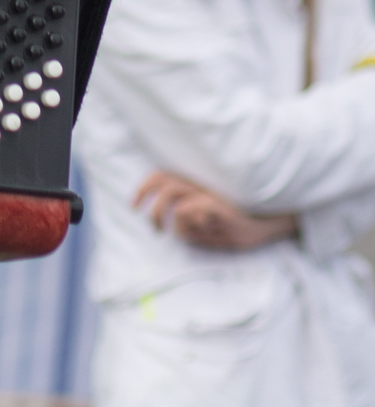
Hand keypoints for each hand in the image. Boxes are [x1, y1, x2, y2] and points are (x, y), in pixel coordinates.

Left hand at [136, 169, 297, 251]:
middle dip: (148, 202)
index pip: (161, 176)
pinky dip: (186, 219)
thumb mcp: (215, 227)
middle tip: (153, 227)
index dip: (143, 188)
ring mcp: (209, 192)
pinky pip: (190, 207)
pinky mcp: (218, 203)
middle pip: (161, 180)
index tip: (133, 204)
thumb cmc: (243, 223)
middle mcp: (200, 183)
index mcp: (197, 184)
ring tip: (170, 232)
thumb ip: (196, 226)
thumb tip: (178, 232)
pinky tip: (201, 226)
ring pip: (173, 195)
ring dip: (166, 214)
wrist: (273, 220)